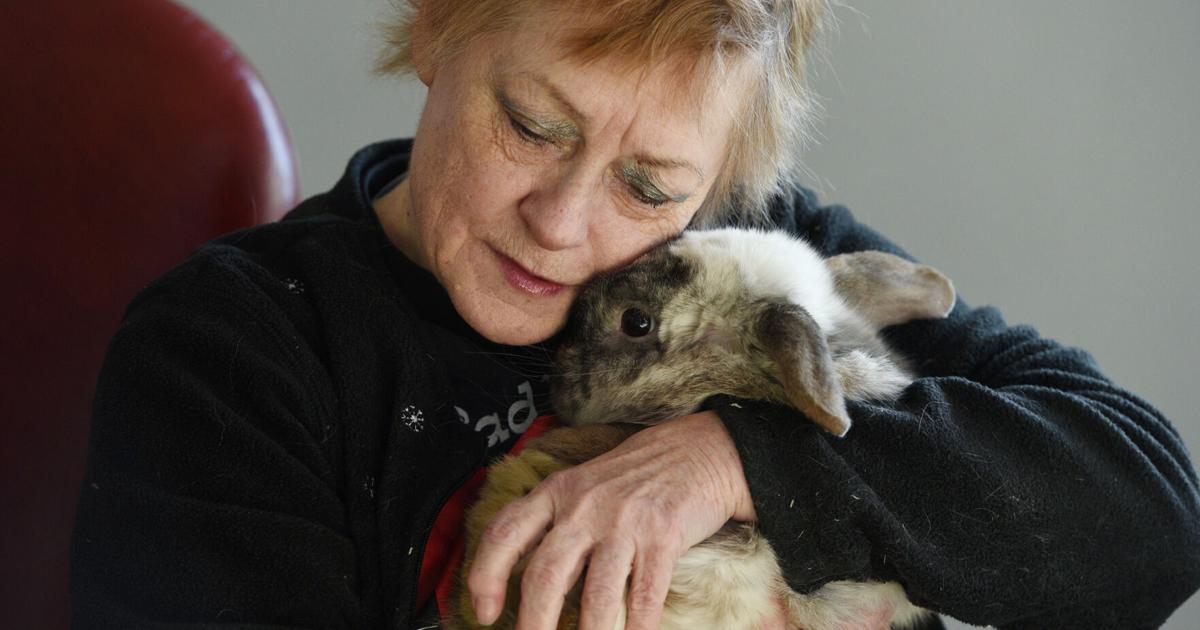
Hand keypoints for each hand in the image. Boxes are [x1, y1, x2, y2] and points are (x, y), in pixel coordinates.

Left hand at [466, 410, 755, 629]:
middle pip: (545, 575)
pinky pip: (646, 595)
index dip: (485, 576)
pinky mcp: (664, 535)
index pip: (505, 533)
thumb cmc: (634, 475)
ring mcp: (625, 521)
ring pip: (597, 595)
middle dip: (533, 625)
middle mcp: (584, 506)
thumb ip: (551, 521)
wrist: (698, 450)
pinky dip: (638, 628)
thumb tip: (519, 579)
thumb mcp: (582, 484)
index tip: (484, 612)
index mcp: (556, 492)